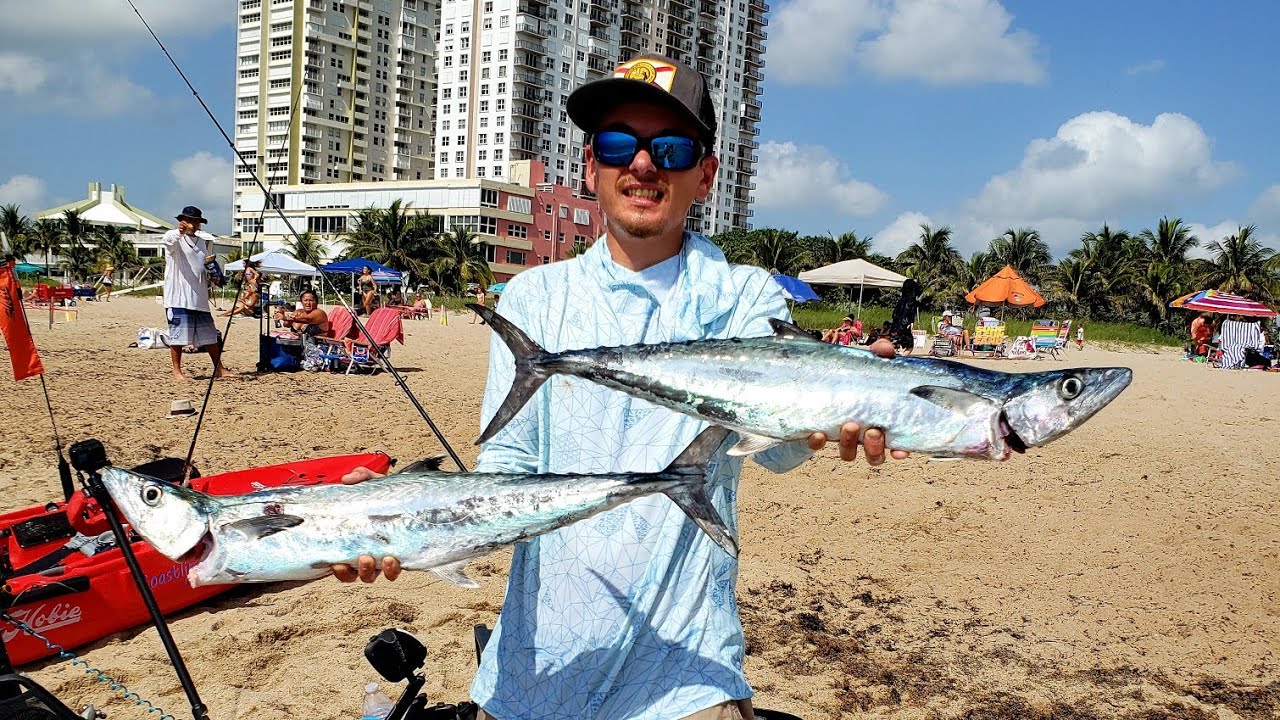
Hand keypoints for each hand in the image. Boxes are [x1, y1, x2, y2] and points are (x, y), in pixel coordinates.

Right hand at [331, 467, 402, 582]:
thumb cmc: (389, 497)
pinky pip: (394, 572)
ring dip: (376, 571)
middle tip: (364, 558)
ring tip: (385, 559)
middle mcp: (368, 553)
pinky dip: (392, 569)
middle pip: (357, 574)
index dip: (338, 568)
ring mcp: (383, 557)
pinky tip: (394, 559)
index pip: (342, 561)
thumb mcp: (375, 485)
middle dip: (359, 570)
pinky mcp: (401, 558)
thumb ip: (362, 477)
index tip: (337, 563)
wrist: (413, 498)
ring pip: (373, 576)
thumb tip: (349, 477)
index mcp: (357, 540)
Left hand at [806, 338, 907, 464]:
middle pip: (873, 454)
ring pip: (849, 453)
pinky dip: (817, 442)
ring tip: (850, 426)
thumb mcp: (867, 366)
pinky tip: (818, 433)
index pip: (895, 445)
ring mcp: (839, 438)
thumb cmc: (851, 379)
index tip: (900, 452)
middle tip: (873, 431)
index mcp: (879, 423)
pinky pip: (816, 445)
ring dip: (850, 443)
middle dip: (874, 446)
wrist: (816, 384)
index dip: (900, 452)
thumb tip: (885, 348)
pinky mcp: (817, 435)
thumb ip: (878, 356)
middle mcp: (861, 436)